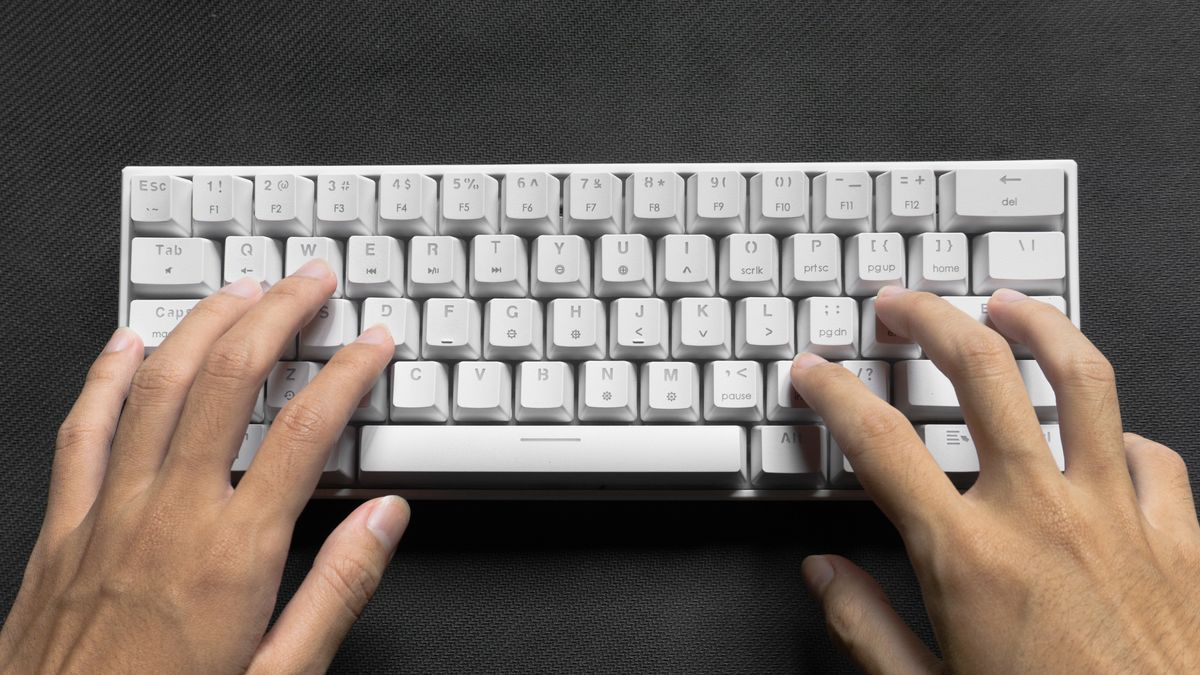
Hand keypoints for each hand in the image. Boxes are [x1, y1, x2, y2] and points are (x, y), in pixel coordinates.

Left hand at [0, 261, 408, 673]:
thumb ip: (337, 591)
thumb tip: (385, 519)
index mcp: (233, 555)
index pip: (304, 432)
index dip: (347, 374)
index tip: (372, 344)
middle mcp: (169, 517)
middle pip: (229, 380)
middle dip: (277, 315)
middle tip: (311, 282)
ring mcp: (108, 514)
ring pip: (158, 385)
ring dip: (205, 324)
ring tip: (242, 288)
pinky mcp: (62, 529)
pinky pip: (83, 429)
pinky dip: (107, 375)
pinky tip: (128, 343)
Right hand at [791, 287, 1198, 673]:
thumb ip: (865, 626)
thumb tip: (822, 575)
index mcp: (970, 556)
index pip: (878, 441)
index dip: (833, 392)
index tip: (814, 372)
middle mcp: (1043, 515)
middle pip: (980, 372)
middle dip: (930, 319)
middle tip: (902, 304)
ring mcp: (1118, 515)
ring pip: (1080, 378)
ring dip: (1037, 326)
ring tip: (1007, 306)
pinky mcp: (1181, 537)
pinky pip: (1155, 453)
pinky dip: (1124, 430)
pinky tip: (1107, 429)